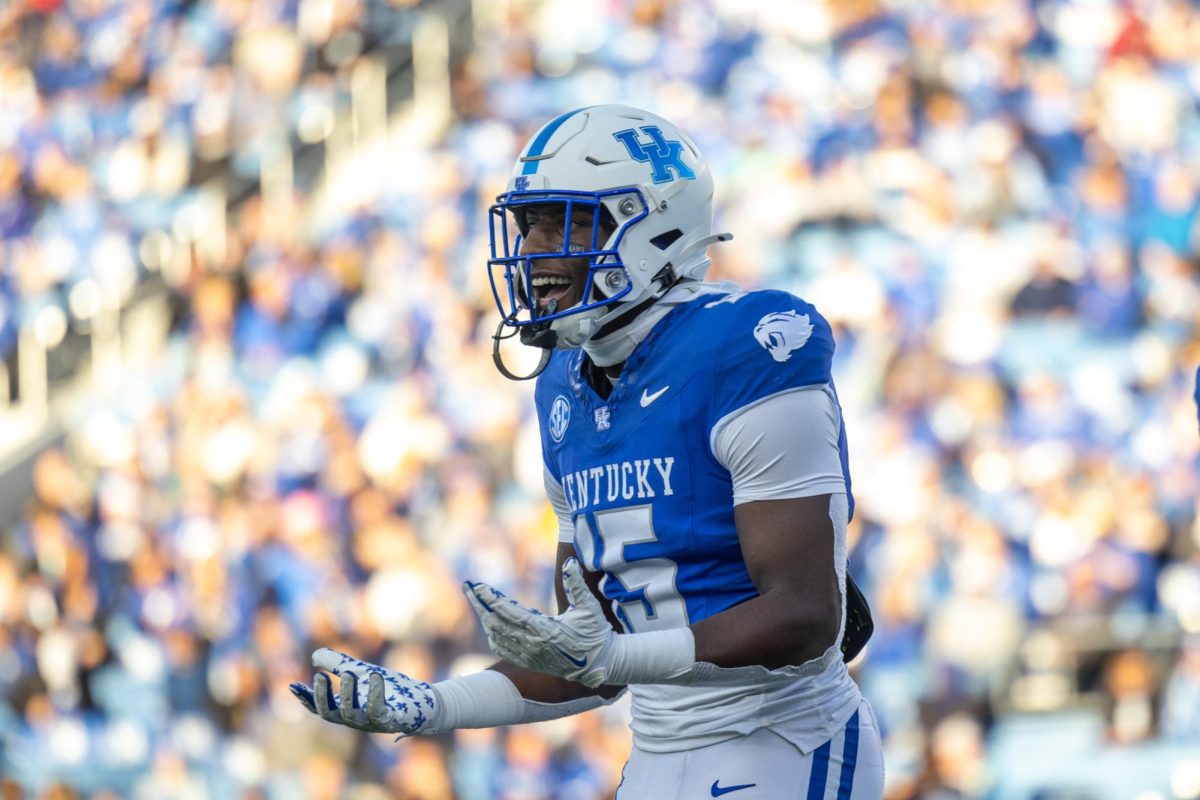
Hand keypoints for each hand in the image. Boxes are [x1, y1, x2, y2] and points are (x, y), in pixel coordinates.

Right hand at [289, 648, 441, 736]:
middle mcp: (355, 719)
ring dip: (349, 693)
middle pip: (332, 714)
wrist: (423, 701)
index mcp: (345, 709)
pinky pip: (381, 711)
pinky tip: (375, 676)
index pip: (320, 707)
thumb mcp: (361, 672)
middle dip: (323, 697)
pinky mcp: (393, 721)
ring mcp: (373, 722)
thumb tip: (314, 655)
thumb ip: (338, 664)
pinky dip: (376, 694)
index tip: (292, 685)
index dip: (306, 698)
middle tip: (319, 676)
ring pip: (354, 715)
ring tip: (349, 672)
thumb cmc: (390, 690)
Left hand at [463, 558, 616, 687]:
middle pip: (497, 622)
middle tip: (468, 587)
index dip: (492, 599)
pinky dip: (493, 635)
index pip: (510, 612)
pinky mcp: (530, 662)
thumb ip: (577, 585)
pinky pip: (504, 649)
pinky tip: (489, 624)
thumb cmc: (596, 634)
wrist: (599, 665)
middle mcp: (533, 644)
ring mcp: (530, 655)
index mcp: (545, 630)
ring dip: (484, 617)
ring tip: (476, 600)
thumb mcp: (590, 608)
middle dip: (481, 603)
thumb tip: (570, 562)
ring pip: (497, 635)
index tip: (479, 586)